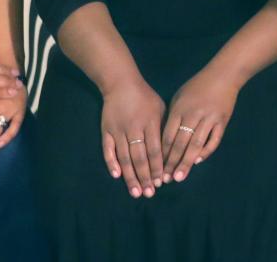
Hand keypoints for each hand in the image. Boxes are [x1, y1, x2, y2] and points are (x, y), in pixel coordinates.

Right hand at [101, 77, 165, 197]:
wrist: (120, 83)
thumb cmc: (145, 96)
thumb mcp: (160, 108)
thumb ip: (164, 129)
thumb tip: (170, 153)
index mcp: (150, 122)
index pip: (155, 150)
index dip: (158, 168)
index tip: (161, 182)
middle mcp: (134, 128)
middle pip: (140, 157)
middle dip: (146, 177)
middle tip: (149, 193)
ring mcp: (119, 130)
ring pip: (125, 157)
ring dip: (130, 176)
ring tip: (136, 192)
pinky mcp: (106, 130)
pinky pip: (108, 150)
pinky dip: (112, 163)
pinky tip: (117, 176)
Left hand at [161, 66, 239, 182]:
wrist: (223, 75)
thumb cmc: (198, 86)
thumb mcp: (180, 97)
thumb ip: (173, 116)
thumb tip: (166, 140)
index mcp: (179, 108)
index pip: (167, 135)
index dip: (161, 153)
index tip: (156, 167)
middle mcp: (193, 114)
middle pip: (180, 143)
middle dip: (171, 163)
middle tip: (166, 179)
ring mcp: (209, 118)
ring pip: (195, 145)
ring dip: (186, 163)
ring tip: (179, 177)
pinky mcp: (222, 121)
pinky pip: (213, 141)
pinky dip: (205, 152)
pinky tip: (197, 161)